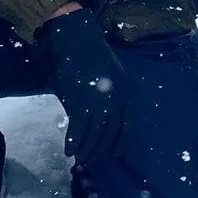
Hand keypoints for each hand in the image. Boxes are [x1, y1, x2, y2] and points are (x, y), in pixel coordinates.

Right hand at [38, 8, 127, 168]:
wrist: (76, 37)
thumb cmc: (90, 54)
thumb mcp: (109, 76)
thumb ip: (108, 97)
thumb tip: (99, 119)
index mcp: (127, 92)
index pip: (129, 126)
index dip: (122, 142)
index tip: (116, 154)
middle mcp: (117, 100)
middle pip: (112, 134)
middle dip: (102, 150)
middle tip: (93, 159)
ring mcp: (100, 103)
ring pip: (96, 135)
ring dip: (87, 150)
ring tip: (80, 159)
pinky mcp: (82, 103)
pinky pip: (79, 130)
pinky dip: (73, 142)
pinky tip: (68, 150)